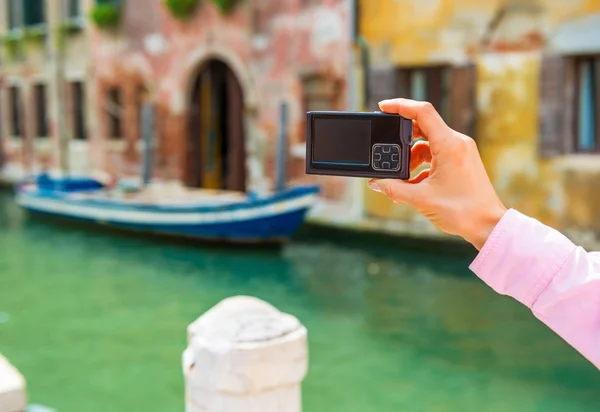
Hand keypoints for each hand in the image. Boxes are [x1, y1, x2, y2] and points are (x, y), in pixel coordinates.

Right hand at [368, 99, 506, 249]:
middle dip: (402, 140)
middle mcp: (457, 143)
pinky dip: (422, 165)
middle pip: (423, 127)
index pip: (422, 111)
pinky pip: (436, 154)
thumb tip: (376, 183)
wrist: (488, 226)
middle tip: (388, 154)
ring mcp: (461, 151)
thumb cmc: (462, 211)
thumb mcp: (421, 199)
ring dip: (411, 157)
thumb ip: (394, 189)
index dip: (400, 105)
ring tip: (402, 178)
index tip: (383, 107)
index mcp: (449, 145)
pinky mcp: (462, 161)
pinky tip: (414, 184)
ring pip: (428, 144)